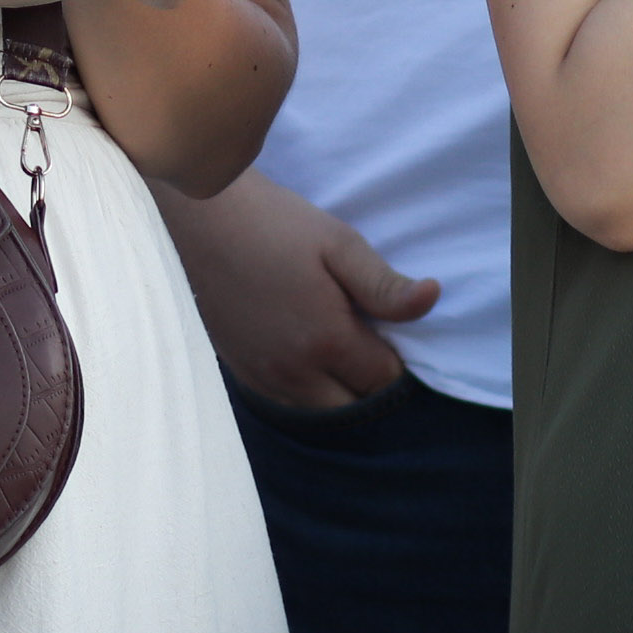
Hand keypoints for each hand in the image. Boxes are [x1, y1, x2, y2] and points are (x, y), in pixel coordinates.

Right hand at [161, 169, 439, 409]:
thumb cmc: (273, 223)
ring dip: (337, 392)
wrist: (199, 218)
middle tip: (366, 339)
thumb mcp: (338, 242)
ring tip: (337, 349)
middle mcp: (294, 372)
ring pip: (319, 413)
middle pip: (355, 407)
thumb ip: (385, 284)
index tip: (387, 328)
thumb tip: (433, 299)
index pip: (385, 379)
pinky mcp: (240, 371)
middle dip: (369, 383)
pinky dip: (305, 392)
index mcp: (327, 341)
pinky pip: (285, 404)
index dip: (396, 356)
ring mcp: (263, 376)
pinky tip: (304, 355)